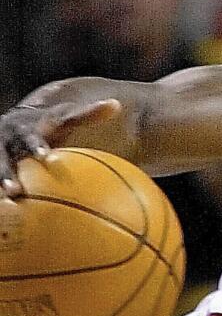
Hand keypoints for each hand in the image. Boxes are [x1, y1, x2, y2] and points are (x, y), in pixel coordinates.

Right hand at [0, 99, 121, 195]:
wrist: (14, 126)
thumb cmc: (48, 126)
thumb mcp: (64, 119)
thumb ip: (88, 114)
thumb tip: (116, 104)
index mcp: (24, 128)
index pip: (31, 137)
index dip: (37, 147)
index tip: (46, 158)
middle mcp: (4, 140)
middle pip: (1, 156)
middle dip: (5, 171)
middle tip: (14, 190)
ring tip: (2, 202)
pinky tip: (2, 212)